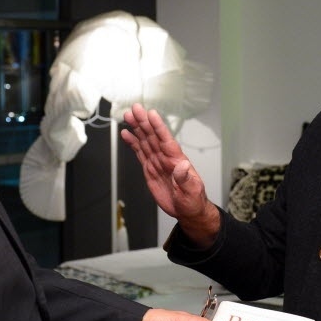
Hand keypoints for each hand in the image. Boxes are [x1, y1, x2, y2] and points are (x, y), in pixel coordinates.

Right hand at [121, 104, 219, 245]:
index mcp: (177, 160)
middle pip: (153, 136)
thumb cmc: (193, 201)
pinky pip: (140, 152)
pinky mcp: (150, 169)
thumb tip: (183, 164)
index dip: (158, 127)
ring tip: (128, 116)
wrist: (187, 210)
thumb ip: (185, 178)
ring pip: (145, 141)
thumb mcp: (192, 191)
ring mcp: (157, 162)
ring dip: (137, 128)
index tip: (151, 114)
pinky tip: (126, 134)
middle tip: (135, 109)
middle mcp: (166, 158)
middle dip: (143, 122)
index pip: (166, 140)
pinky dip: (133, 143)